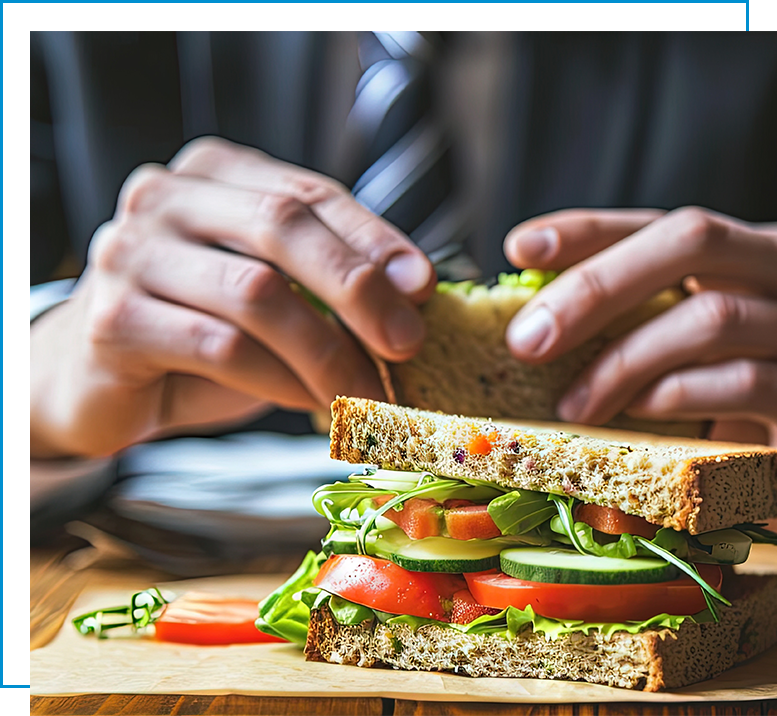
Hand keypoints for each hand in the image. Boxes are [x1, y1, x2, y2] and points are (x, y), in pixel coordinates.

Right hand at [30, 137, 434, 457]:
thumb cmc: (197, 330)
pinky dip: (281, 380)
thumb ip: (325, 281)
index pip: (310, 193)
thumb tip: (414, 296)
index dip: (375, 239)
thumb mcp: (271, 292)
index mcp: (214, 174)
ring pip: (257, 294)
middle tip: (408, 344)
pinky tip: (310, 402)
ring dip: (328, 352)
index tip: (424, 287)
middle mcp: (167, 198)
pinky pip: (221, 349)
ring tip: (366, 391)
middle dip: (358, 288)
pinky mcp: (114, 320)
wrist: (97, 377)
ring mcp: (131, 253)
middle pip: (283, 226)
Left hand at [503, 207, 776, 444]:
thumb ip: (631, 317)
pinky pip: (739, 382)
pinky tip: (636, 414)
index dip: (588, 230)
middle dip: (596, 286)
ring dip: (621, 362)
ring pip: (710, 317)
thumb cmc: (725, 395)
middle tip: (528, 341)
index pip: (660, 221)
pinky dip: (672, 396)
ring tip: (571, 406)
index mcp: (740, 254)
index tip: (522, 248)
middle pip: (691, 240)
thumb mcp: (676, 343)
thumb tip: (538, 320)